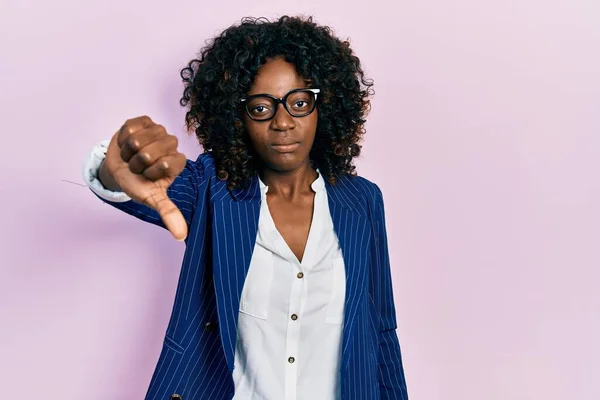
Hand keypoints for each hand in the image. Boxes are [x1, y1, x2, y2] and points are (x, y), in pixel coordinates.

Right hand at [102, 116, 187, 239]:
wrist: (118, 168)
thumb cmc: (138, 183)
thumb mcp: (151, 198)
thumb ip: (168, 213)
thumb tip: (181, 236)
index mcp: (178, 162)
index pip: (168, 164)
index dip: (152, 172)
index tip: (148, 176)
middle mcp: (172, 144)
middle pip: (150, 152)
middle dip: (137, 163)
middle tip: (138, 166)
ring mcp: (158, 130)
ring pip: (138, 140)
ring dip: (129, 151)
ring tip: (131, 155)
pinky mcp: (144, 120)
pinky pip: (130, 127)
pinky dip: (123, 138)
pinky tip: (127, 143)